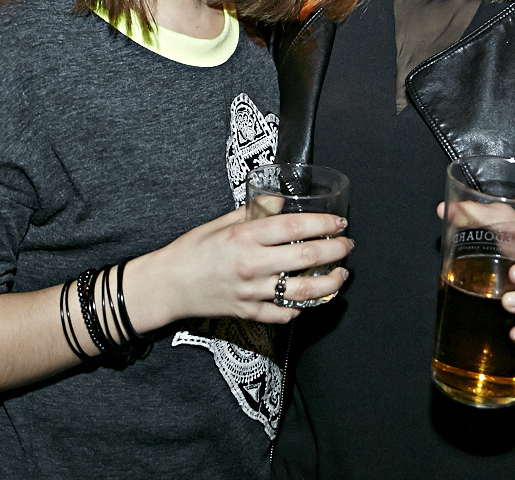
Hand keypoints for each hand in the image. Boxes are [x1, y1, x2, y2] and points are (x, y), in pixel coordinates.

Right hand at [127, 207, 352, 328]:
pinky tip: (311, 299)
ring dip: (329, 283)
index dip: (324, 224)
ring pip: (303, 291)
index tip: (339, 222)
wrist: (168, 285)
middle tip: (347, 245)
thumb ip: (253, 211)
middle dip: (335, 251)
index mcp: (245, 236)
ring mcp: (252, 292)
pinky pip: (284, 314)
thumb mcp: (220, 222)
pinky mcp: (249, 313)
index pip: (295, 228)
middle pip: (307, 258)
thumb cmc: (191, 250)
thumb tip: (280, 201)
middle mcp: (252, 264)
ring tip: (341, 275)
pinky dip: (302, 307)